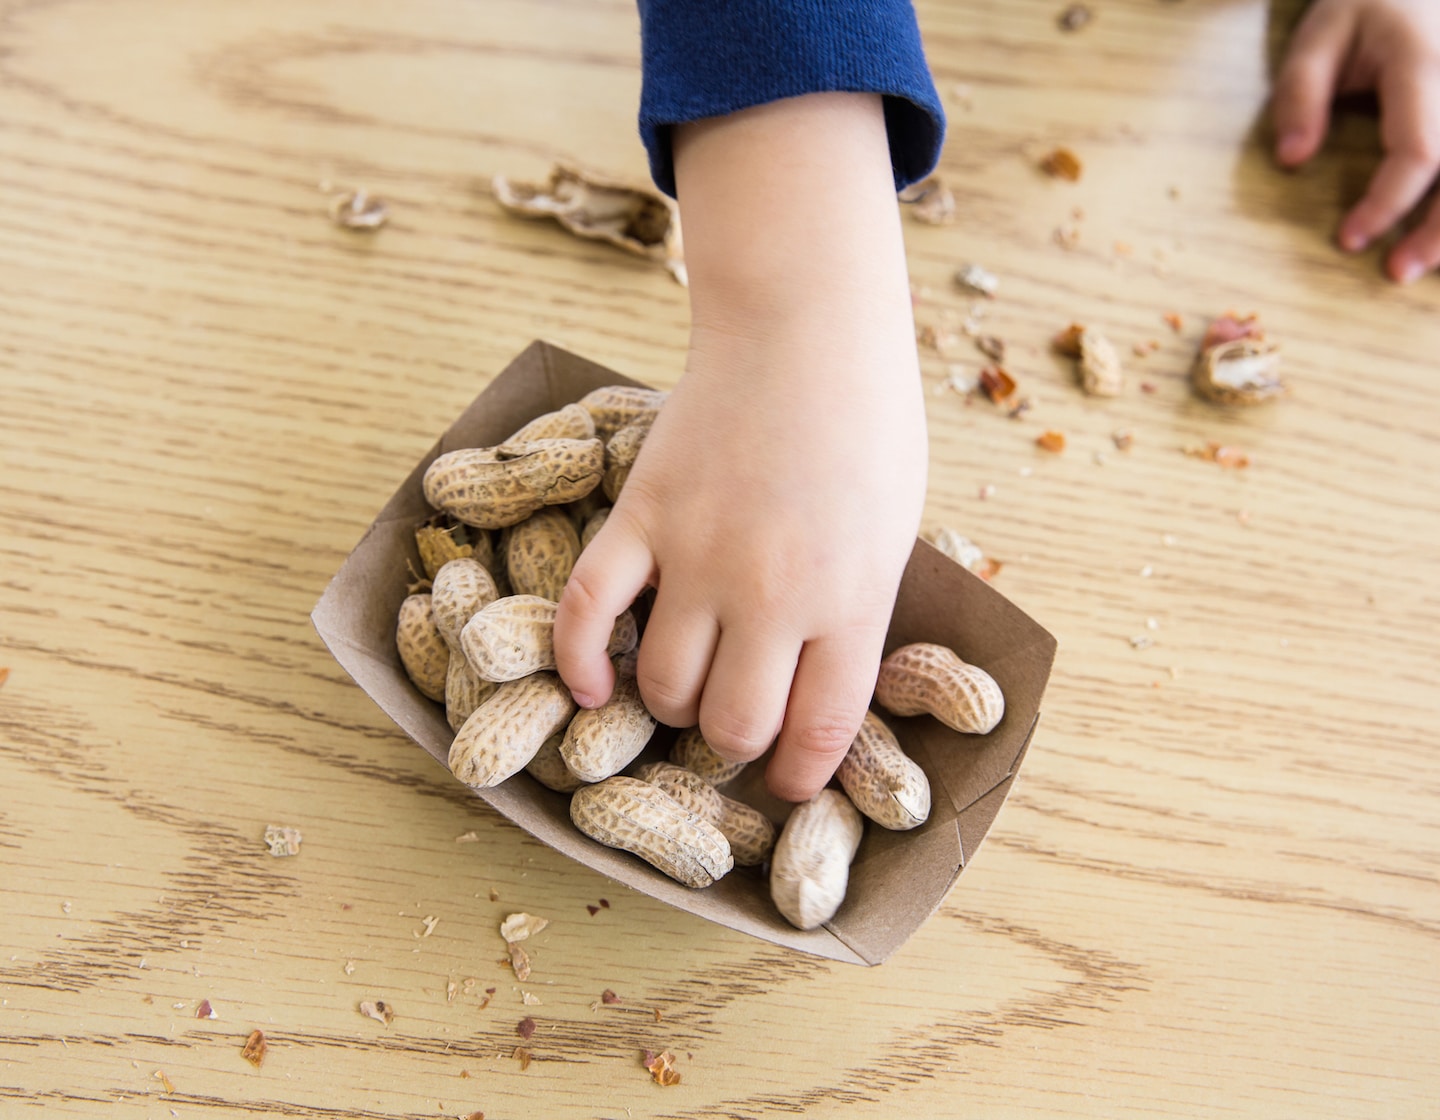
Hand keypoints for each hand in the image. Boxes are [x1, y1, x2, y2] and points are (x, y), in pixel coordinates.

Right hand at [554, 93, 926, 800]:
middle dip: (731, 743)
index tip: (785, 784)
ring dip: (667, 704)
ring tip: (680, 686)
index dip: (797, 775)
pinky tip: (588, 685)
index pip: (819, 730)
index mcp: (851, 598)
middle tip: (731, 726)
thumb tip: (820, 693)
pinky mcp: (641, 515)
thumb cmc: (868, 426)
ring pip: (662, 684)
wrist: (805, 328)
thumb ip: (856, 615)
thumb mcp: (894, 532)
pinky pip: (586, 611)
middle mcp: (773, 592)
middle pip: (733, 723)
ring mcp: (699, 553)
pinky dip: (578, 661)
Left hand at [1272, 0, 1439, 280]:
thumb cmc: (1365, 6)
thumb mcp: (1318, 35)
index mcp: (1425, 64)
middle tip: (1397, 272)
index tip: (1348, 240)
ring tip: (1423, 263)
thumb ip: (1300, 95)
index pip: (1418, 150)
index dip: (1386, 203)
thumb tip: (1292, 160)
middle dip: (1439, 231)